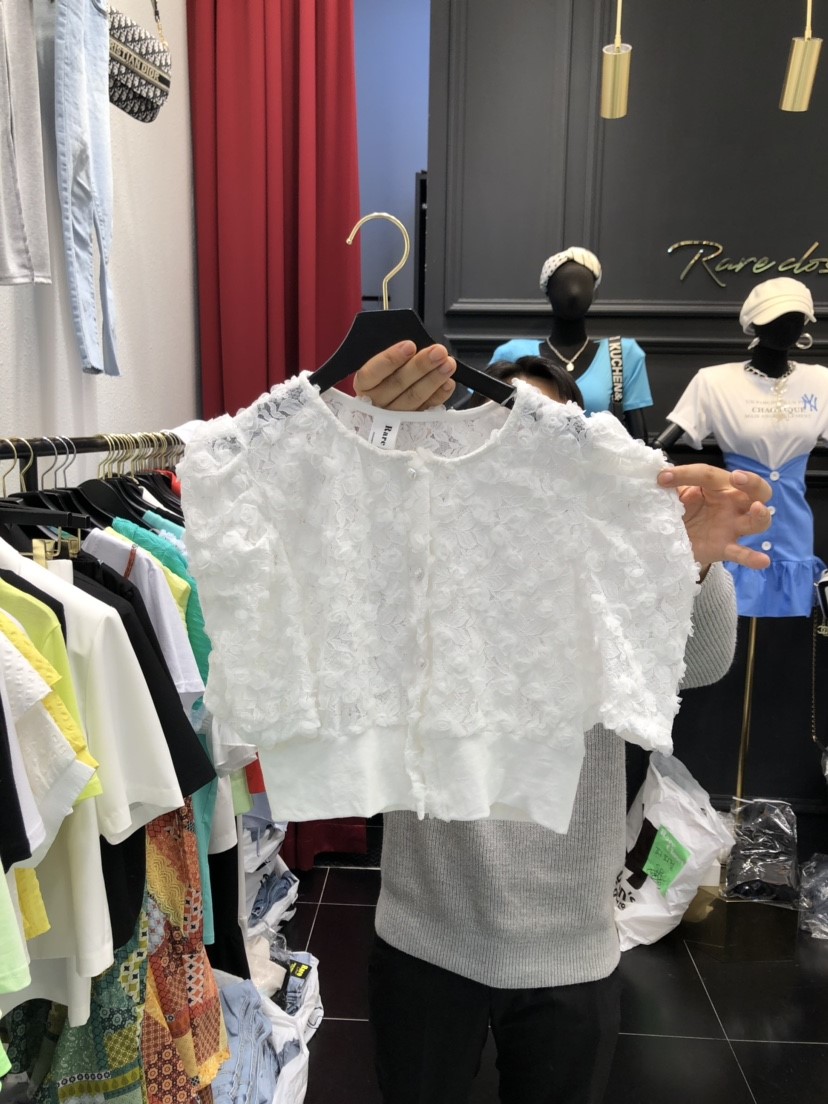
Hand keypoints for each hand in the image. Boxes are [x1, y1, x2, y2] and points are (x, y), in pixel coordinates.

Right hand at [354, 341, 455, 409]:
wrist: (384, 405)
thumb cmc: (384, 379)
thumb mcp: (381, 365)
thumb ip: (394, 356)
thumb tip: (411, 343)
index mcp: (363, 385)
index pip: (372, 373)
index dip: (390, 359)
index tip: (410, 346)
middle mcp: (375, 403)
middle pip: (397, 385)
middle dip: (420, 366)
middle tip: (439, 352)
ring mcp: (393, 417)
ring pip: (413, 398)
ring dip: (433, 380)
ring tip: (448, 364)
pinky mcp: (411, 425)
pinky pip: (426, 411)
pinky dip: (439, 396)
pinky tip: (448, 384)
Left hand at [657, 465, 771, 572]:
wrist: (676, 539)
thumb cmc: (683, 509)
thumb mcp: (675, 495)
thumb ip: (671, 484)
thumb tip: (659, 474)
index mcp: (719, 485)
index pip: (709, 475)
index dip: (685, 474)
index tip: (662, 479)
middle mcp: (732, 504)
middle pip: (758, 490)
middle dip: (752, 482)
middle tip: (737, 478)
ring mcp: (732, 526)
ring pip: (759, 521)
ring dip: (760, 514)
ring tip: (756, 509)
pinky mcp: (726, 548)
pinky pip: (743, 553)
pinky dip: (752, 558)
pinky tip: (762, 561)